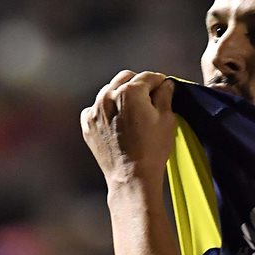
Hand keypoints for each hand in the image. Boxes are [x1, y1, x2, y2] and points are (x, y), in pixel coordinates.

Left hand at [81, 70, 175, 184]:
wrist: (131, 177)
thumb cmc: (152, 150)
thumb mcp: (167, 120)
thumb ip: (165, 96)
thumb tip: (166, 85)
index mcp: (129, 92)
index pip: (147, 76)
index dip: (159, 80)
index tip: (163, 86)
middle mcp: (108, 96)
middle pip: (125, 78)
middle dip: (138, 84)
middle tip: (149, 97)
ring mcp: (94, 110)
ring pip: (108, 91)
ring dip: (121, 95)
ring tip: (132, 110)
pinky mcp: (87, 125)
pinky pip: (96, 108)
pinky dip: (106, 110)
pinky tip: (116, 121)